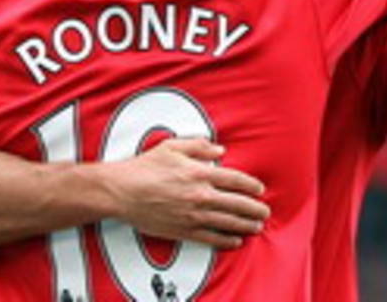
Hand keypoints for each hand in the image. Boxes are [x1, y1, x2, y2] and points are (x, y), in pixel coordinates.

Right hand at [102, 137, 269, 248]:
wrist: (122, 192)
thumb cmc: (144, 168)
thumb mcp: (172, 147)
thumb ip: (198, 146)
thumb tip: (219, 150)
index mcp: (199, 173)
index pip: (235, 180)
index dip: (251, 185)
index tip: (259, 189)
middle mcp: (199, 195)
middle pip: (237, 204)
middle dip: (255, 209)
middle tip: (265, 211)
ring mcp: (192, 215)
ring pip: (227, 223)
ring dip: (245, 225)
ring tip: (257, 226)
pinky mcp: (183, 230)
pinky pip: (210, 238)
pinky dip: (225, 240)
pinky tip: (235, 240)